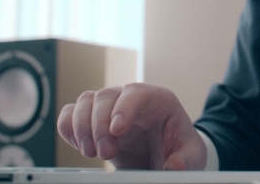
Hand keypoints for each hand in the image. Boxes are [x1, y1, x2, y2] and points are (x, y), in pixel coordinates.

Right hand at [57, 83, 206, 169]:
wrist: (166, 154)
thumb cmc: (179, 147)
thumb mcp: (191, 153)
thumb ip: (184, 160)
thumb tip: (173, 167)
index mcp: (157, 99)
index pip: (136, 92)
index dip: (124, 107)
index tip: (117, 131)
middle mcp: (130, 98)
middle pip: (105, 96)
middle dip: (100, 125)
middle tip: (105, 153)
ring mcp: (110, 107)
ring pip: (85, 101)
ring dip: (82, 127)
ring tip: (91, 152)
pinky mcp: (94, 120)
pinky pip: (71, 114)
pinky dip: (68, 128)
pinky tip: (79, 145)